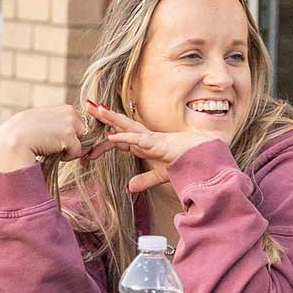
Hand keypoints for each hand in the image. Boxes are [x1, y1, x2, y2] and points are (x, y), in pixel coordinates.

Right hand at [0, 103, 86, 172]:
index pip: (64, 118)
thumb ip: (39, 129)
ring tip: (49, 151)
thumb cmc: (13, 149)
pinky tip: (51, 155)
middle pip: (78, 125)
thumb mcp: (23, 133)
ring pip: (80, 137)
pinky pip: (78, 150)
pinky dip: (68, 157)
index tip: (51, 144)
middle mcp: (55, 110)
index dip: (63, 133)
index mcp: (41, 110)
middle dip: (70, 139)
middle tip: (51, 149)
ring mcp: (64, 119)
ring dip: (69, 148)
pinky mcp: (68, 132)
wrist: (8, 151)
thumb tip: (61, 132)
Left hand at [86, 104, 219, 195]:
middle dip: (103, 116)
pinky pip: (138, 140)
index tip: (88, 147)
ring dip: (110, 118)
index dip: (104, 142)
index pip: (120, 140)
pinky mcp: (158, 144)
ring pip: (127, 126)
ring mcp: (151, 139)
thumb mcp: (160, 176)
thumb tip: (129, 188)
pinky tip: (110, 137)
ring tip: (95, 109)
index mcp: (145, 145)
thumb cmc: (186, 163)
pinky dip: (124, 139)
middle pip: (120, 125)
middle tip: (87, 105)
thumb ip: (145, 180)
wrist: (205, 160)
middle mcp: (146, 138)